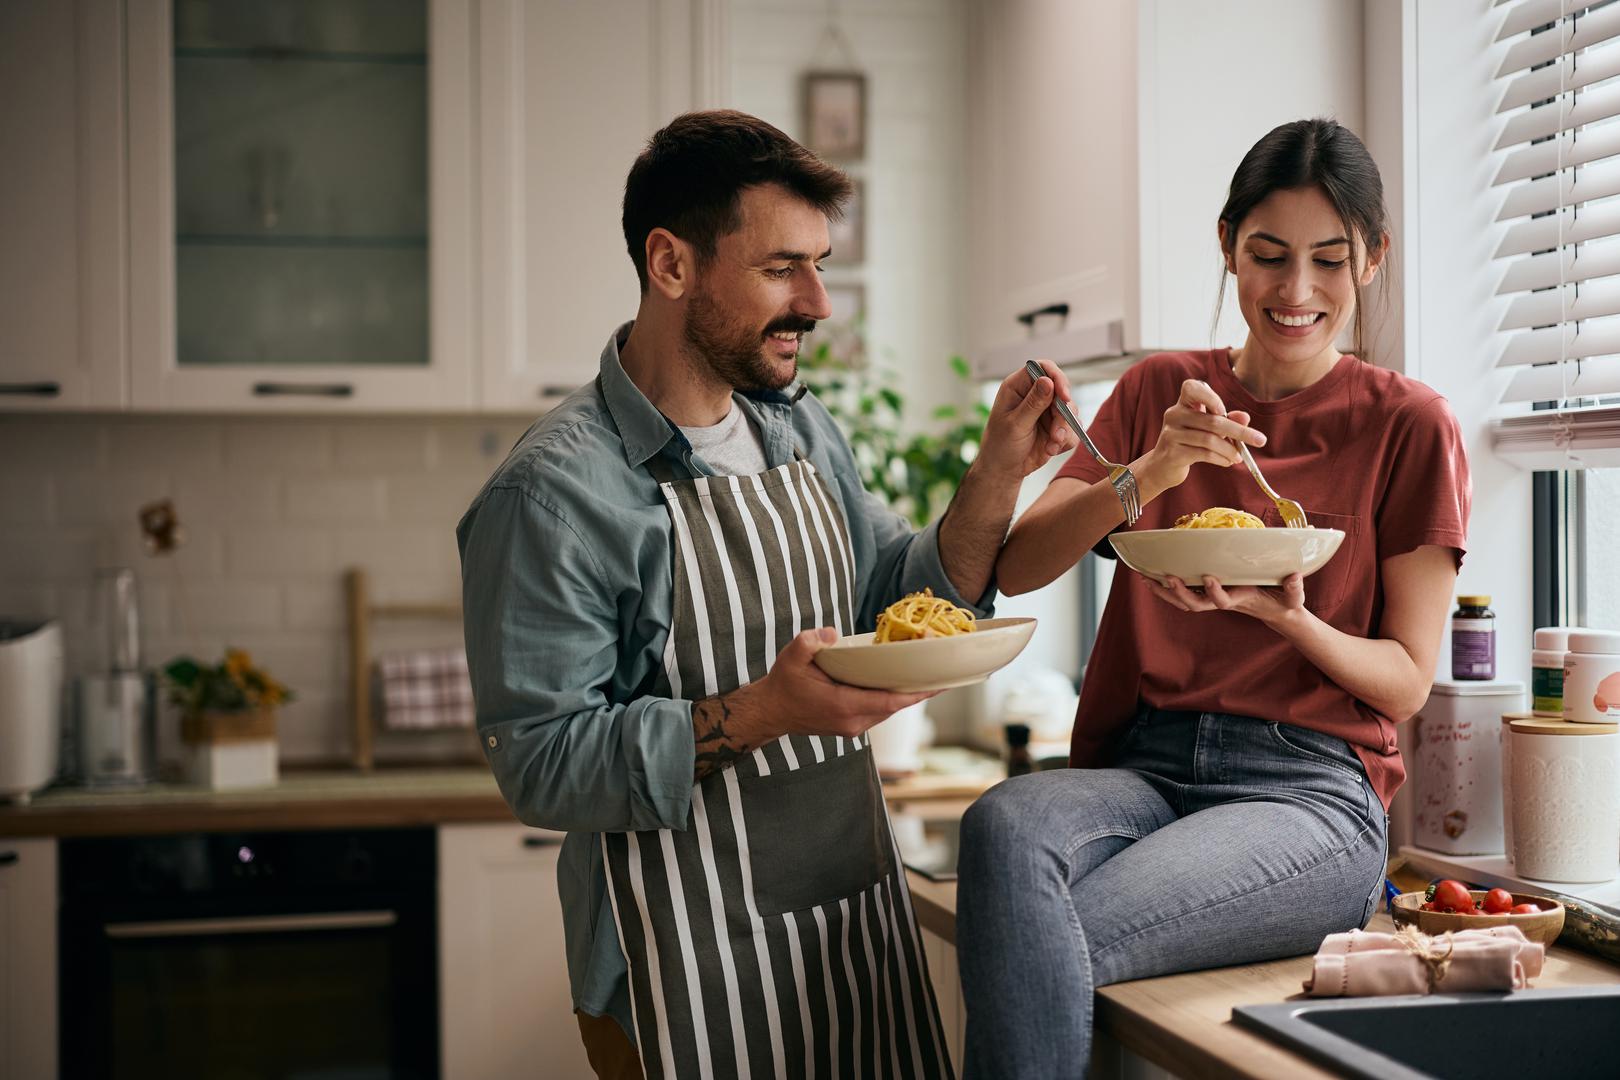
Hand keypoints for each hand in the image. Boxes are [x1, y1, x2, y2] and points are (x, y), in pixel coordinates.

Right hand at [753, 627, 937, 739]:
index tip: (940, 684)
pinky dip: (893, 698)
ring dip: (907, 695)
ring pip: (889, 710)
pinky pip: (880, 711)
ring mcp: (853, 727)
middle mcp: (853, 722)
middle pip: (896, 706)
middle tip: (941, 670)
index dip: (917, 693)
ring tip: (928, 675)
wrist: (771, 711)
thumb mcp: (792, 656)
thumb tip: (832, 634)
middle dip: (918, 690)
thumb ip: (811, 641)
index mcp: (843, 706)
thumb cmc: (783, 684)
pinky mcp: (852, 726)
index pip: (889, 702)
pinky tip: (903, 683)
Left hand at [974, 359, 1080, 479]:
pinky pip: (1073, 428)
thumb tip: (1048, 381)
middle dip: (1063, 414)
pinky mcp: (1056, 426)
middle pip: (1062, 391)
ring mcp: (1047, 410)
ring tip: (1051, 444)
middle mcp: (1034, 394)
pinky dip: (1065, 440)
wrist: (1004, 470)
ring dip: (1064, 430)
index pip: (1043, 368)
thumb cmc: (1000, 445)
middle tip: (1056, 434)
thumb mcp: (1015, 425)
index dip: (1057, 378)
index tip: (1064, 396)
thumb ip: (1033, 404)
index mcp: (1018, 387)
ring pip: (1071, 411)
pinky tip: (1051, 449)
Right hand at [1135, 379, 1266, 492]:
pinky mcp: (1172, 453)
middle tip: (1260, 440)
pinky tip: (1227, 462)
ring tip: (1239, 457)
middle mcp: (1174, 415)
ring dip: (1230, 450)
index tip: (1223, 410)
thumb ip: (1226, 421)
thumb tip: (1245, 418)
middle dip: (1240, 431)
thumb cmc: (1189, 442)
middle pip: (1212, 420)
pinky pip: (1203, 454)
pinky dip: (1220, 458)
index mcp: (1182, 404)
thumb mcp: (1208, 429)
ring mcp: (1171, 434)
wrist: (1162, 466)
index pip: (1191, 387)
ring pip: (1209, 440)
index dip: (1209, 396)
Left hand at [1148, 572, 1305, 626]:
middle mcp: (1223, 601)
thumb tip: (1294, 576)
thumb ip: (1294, 589)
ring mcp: (1214, 599)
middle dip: (1181, 593)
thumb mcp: (1294, 598)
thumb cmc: (1284, 603)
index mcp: (1241, 600)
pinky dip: (1168, 588)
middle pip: (1196, 605)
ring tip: (1147, 580)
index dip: (1215, 592)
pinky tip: (1153, 578)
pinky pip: (1185, 594)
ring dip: (1166, 592)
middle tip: (1168, 577)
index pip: (1223, 601)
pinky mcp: (1211, 594)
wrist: (1277, 613)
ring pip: (1185, 602)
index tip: (1209, 577)